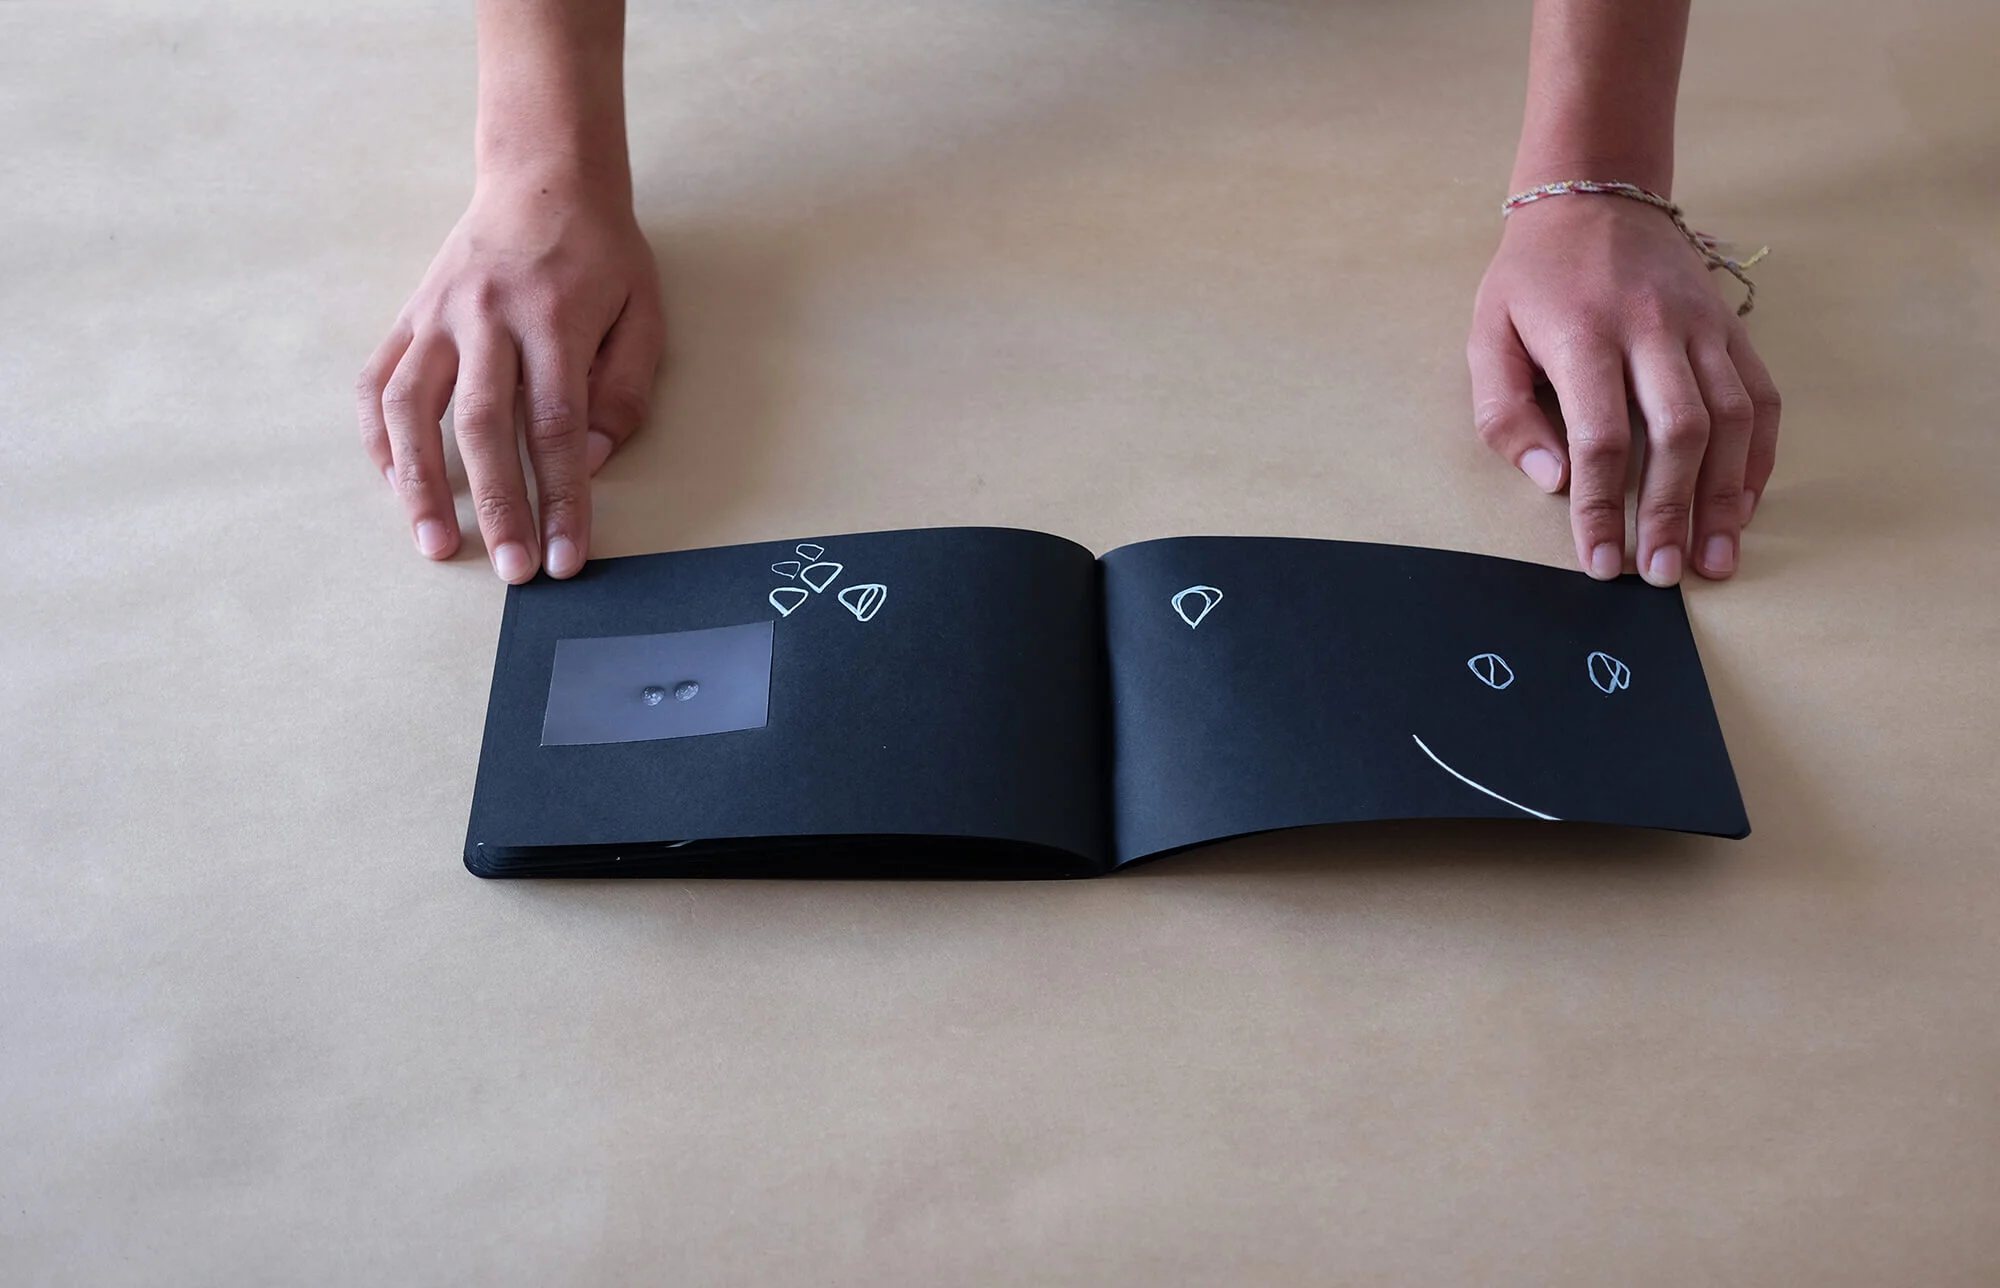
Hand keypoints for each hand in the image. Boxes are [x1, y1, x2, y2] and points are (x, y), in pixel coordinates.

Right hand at [357, 169, 663, 581]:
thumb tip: (586, 461)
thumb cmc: (602, 256)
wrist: (543, 178)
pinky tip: (394, 484)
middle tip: (512, 571)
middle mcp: (487, 317)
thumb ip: (622, 391)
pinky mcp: (408, 316)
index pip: (556, 426)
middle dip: (498, 506)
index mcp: (554, 319)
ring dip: (419, 483)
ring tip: (435, 543)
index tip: (565, 557)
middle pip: (484, 426)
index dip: (561, 498)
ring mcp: (438, 316)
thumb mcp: (642, 314)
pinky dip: (380, 438)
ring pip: (412, 407)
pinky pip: (378, 382)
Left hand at [1467, 194, 1779, 584]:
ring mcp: (1701, 326)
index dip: (1603, 507)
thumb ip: (1504, 412)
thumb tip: (1550, 480)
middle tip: (1665, 576)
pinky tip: (1744, 505)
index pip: (1601, 437)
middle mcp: (1652, 329)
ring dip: (1727, 497)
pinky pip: (1760, 396)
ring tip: (1717, 558)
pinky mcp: (1730, 327)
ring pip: (1732, 418)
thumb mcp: (1487, 335)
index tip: (1600, 564)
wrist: (1593, 197)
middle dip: (1671, 512)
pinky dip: (1759, 456)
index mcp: (1583, 334)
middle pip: (1678, 433)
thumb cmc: (1531, 281)